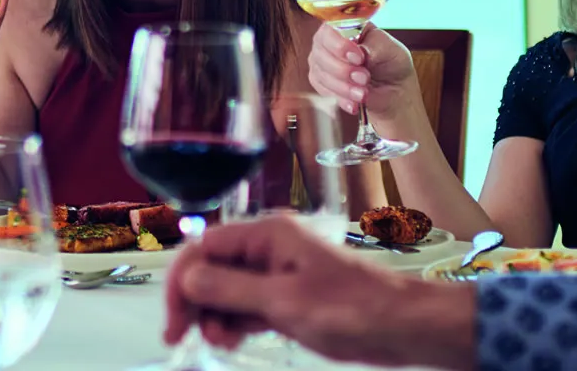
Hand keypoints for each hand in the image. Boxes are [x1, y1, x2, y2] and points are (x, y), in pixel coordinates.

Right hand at [165, 216, 474, 368]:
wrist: (403, 326)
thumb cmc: (353, 309)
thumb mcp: (283, 302)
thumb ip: (230, 290)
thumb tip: (186, 280)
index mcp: (268, 235)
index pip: (203, 248)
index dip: (181, 284)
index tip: (173, 322)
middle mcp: (269, 247)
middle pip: (211, 267)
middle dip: (195, 301)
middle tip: (187, 336)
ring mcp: (279, 271)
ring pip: (227, 289)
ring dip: (215, 315)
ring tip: (223, 341)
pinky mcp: (289, 295)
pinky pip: (247, 303)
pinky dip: (236, 320)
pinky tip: (236, 338)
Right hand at [305, 23, 419, 119]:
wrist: (394, 91)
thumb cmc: (392, 63)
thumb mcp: (391, 50)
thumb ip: (375, 47)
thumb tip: (359, 51)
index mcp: (346, 25)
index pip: (330, 28)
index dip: (340, 44)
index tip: (359, 58)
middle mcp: (329, 41)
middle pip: (321, 52)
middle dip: (344, 70)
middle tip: (365, 78)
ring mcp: (322, 61)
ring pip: (321, 74)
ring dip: (344, 87)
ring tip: (363, 93)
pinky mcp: (321, 81)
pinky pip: (322, 90)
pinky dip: (340, 98)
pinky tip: (354, 102)